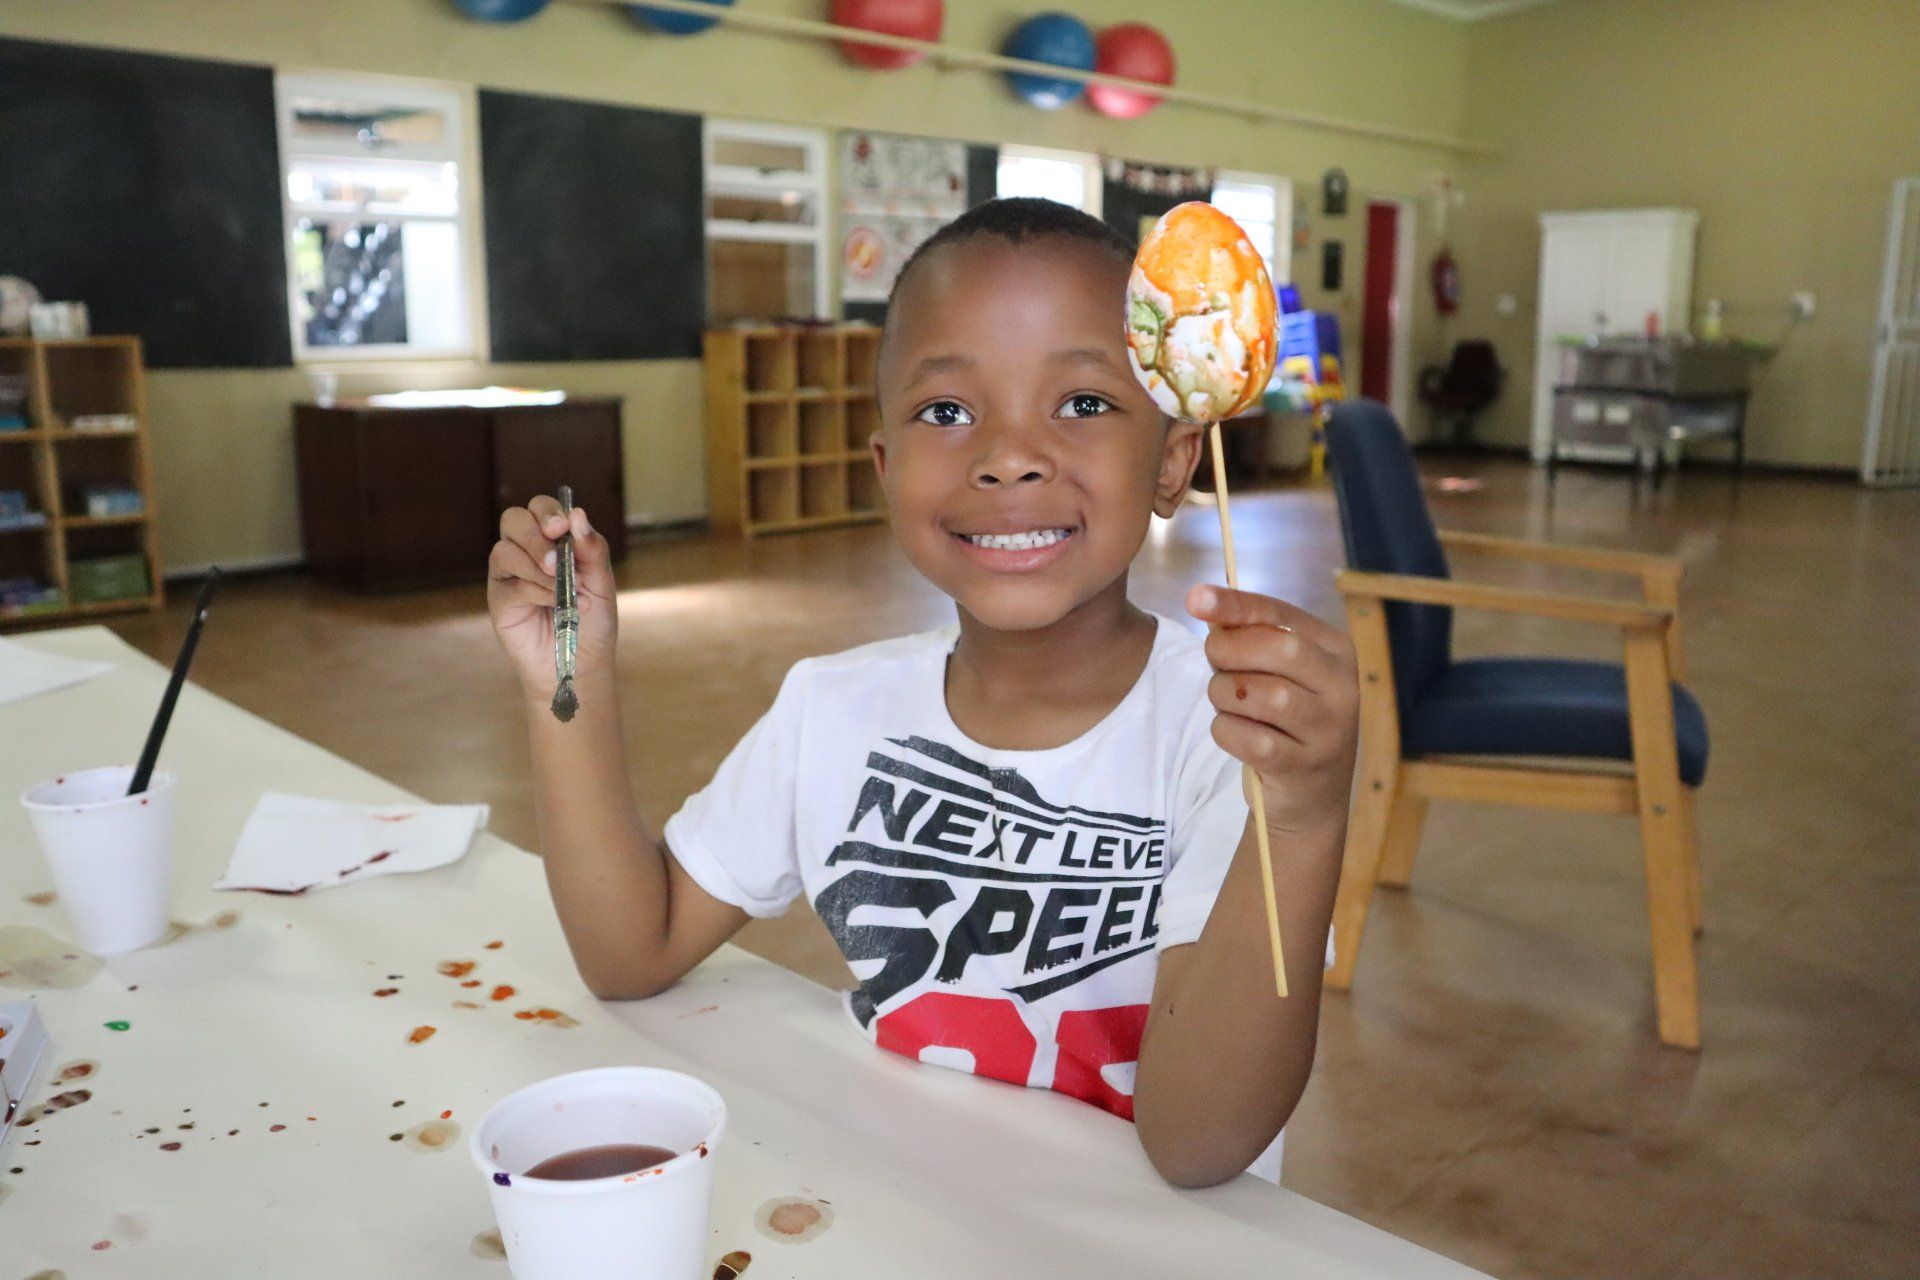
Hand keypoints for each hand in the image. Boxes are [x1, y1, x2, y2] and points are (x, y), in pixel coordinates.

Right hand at [487, 497, 617, 701]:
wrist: (581, 663)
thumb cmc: (592, 621)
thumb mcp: (602, 583)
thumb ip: (592, 549)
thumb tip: (578, 515)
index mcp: (552, 540)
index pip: (541, 508)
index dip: (549, 511)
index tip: (563, 527)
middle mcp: (526, 550)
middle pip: (514, 519)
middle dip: (535, 534)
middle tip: (557, 560)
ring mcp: (509, 573)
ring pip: (505, 549)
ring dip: (536, 565)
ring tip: (564, 589)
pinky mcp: (499, 597)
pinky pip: (509, 581)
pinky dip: (535, 589)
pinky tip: (554, 604)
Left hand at [1186, 585, 1359, 834]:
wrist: (1310, 794)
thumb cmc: (1285, 719)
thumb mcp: (1277, 672)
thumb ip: (1247, 635)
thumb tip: (1201, 600)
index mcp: (1337, 650)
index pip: (1282, 615)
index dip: (1235, 604)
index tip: (1194, 597)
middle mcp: (1343, 686)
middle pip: (1278, 649)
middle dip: (1228, 651)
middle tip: (1215, 663)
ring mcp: (1328, 729)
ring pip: (1259, 694)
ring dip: (1224, 694)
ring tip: (1228, 702)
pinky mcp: (1304, 766)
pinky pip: (1248, 738)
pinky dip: (1227, 730)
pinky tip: (1234, 732)